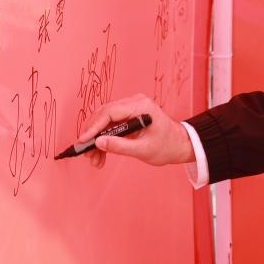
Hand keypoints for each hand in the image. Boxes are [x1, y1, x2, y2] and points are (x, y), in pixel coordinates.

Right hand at [76, 94, 193, 168]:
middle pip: (104, 114)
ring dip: (97, 140)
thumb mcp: (143, 150)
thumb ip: (120, 146)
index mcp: (141, 106)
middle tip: (86, 153)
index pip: (110, 112)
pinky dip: (105, 140)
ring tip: (94, 160)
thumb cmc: (166, 146)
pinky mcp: (129, 116)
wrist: (179, 145)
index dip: (94, 126)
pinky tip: (101, 156)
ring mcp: (131, 108)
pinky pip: (111, 125)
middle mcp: (135, 102)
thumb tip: (98, 143)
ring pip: (105, 121)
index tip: (83, 140)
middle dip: (93, 135)